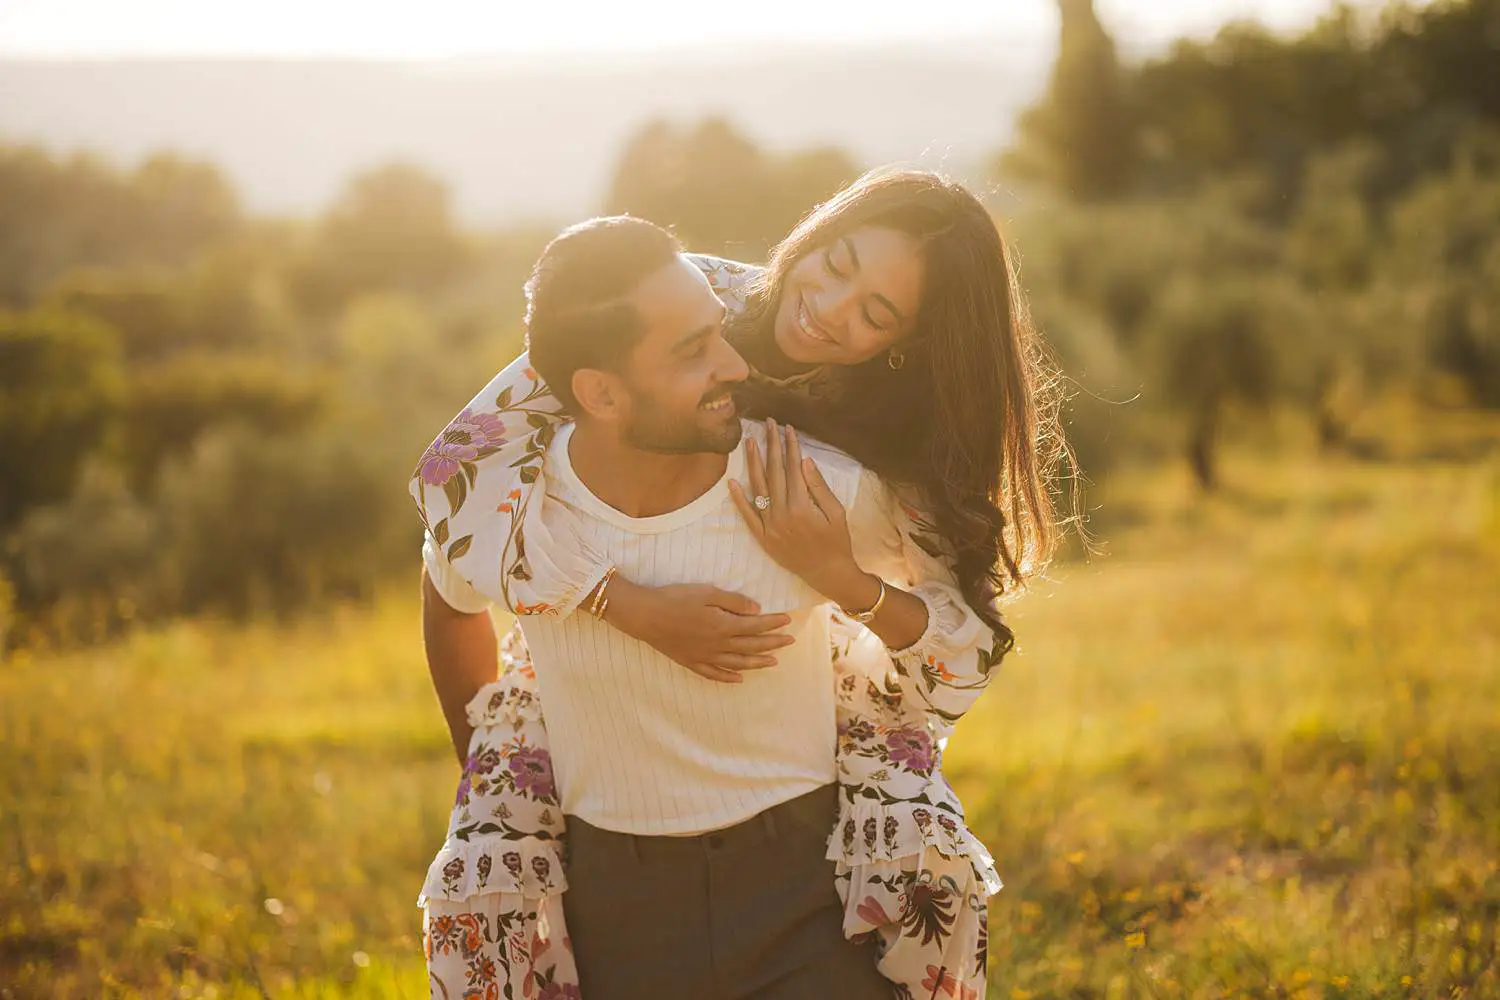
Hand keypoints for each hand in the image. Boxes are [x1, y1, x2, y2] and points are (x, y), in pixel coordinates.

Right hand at [606, 578, 794, 683]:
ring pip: (737, 663)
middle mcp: (718, 645)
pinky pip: (714, 674)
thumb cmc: (675, 598)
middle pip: (751, 646)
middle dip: (773, 643)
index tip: (788, 621)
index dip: (773, 623)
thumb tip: (757, 609)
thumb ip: (733, 601)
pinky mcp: (691, 662)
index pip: (755, 626)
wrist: (644, 615)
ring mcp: (704, 656)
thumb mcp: (706, 592)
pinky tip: (739, 678)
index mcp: (723, 625)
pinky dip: (728, 677)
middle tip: (790, 641)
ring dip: (757, 663)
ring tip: (773, 662)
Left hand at [729, 419, 879, 609]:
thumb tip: (804, 461)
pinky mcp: (763, 537)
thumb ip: (819, 487)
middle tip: (767, 424)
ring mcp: (770, 526)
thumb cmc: (837, 542)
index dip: (790, 446)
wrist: (828, 573)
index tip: (787, 428)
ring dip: (753, 463)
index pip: (793, 468)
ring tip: (749, 442)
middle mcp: (782, 514)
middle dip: (772, 445)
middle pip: (774, 472)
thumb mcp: (837, 513)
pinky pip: (747, 515)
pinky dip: (738, 499)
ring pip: (758, 488)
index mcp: (802, 506)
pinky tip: (731, 481)